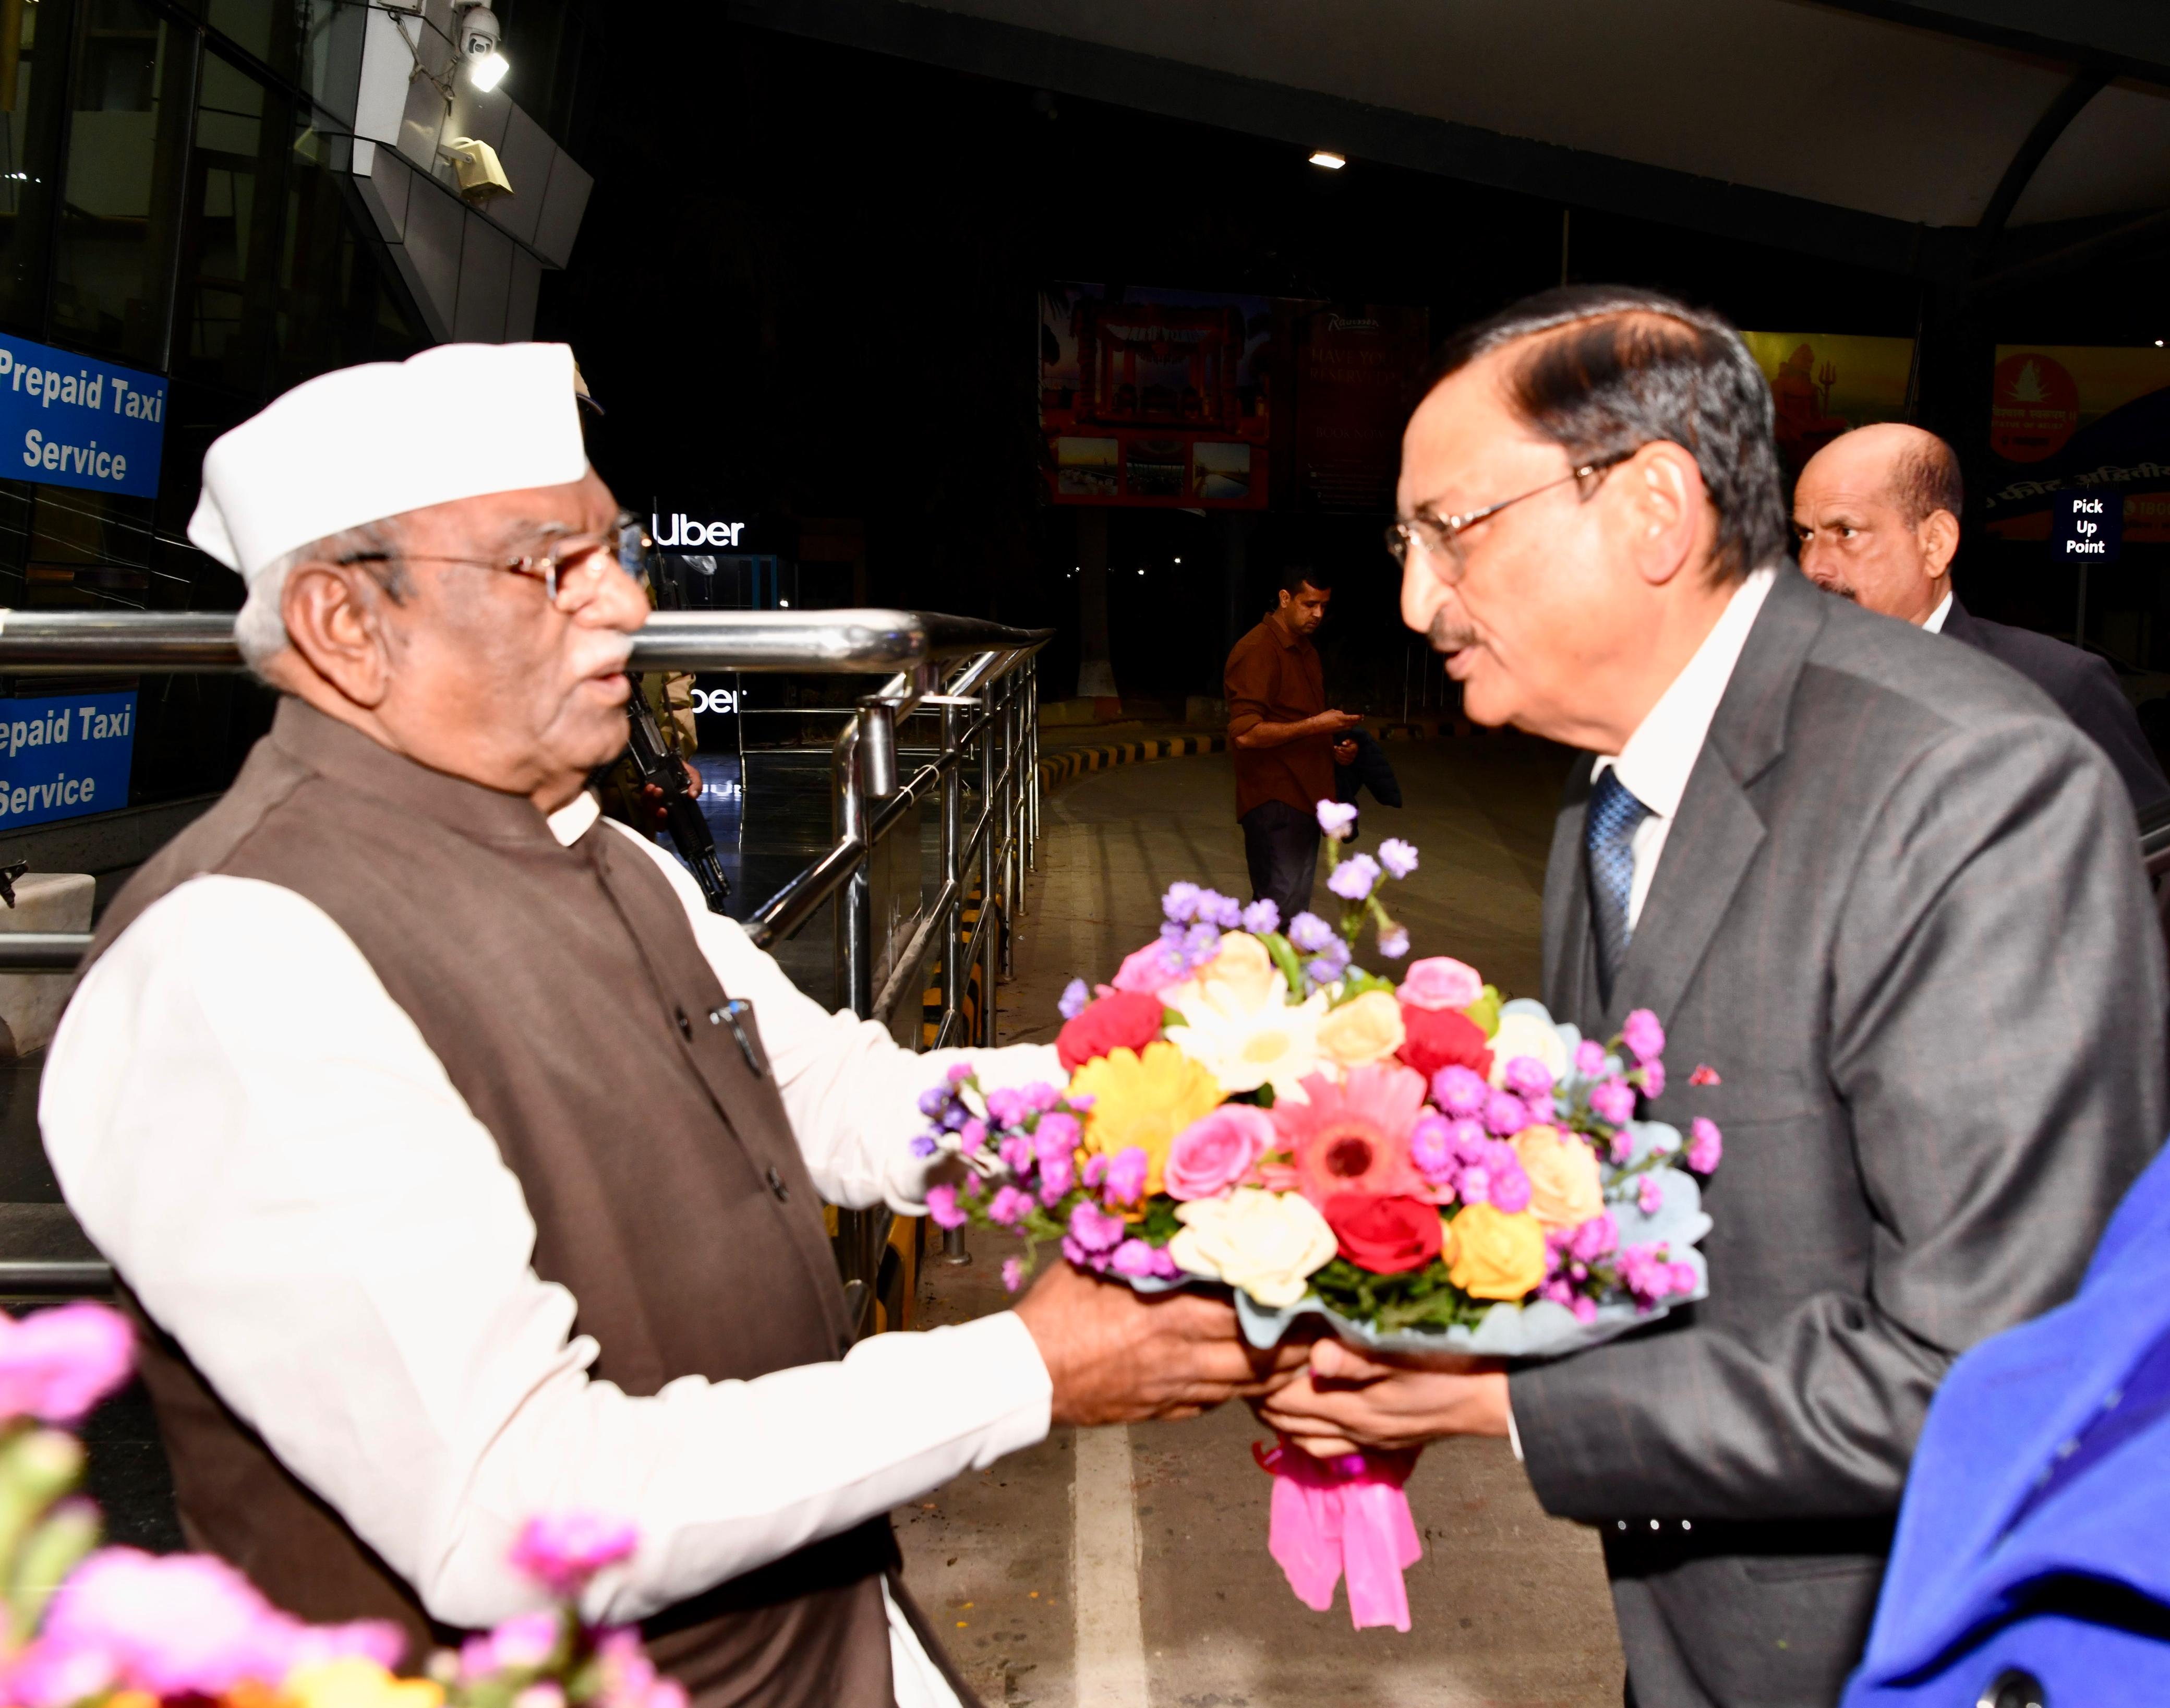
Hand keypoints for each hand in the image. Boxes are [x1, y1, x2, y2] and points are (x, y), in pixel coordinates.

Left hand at [637, 760, 702, 831]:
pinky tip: (650, 786)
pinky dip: (645, 793)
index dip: (662, 820)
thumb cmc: (684, 774)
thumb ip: (696, 786)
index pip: (666, 823)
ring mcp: (653, 802)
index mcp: (674, 811)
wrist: (673, 762)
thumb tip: (693, 795)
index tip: (664, 810)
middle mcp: (662, 809)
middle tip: (659, 793)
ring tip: (655, 787)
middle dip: (654, 808)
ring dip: (649, 799)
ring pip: (647, 808)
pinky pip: (643, 798)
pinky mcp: (646, 795)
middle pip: (653, 817)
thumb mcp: (693, 778)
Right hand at [1014, 1261, 1312, 1426]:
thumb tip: (1178, 1207)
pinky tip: (1253, 1374)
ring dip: (1283, 1369)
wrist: (1029, 1375)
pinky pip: (1223, 1401)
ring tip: (1306, 1350)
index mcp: (1176, 1313)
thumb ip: (1148, 1240)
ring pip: (1252, 1384)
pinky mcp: (1171, 1411)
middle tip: (1326, 1322)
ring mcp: (1181, 1390)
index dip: (1291, 1301)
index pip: (1254, 1308)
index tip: (1315, 1286)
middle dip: (1303, 1341)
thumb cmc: (1060, 1308)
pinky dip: (1245, 1388)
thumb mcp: (1103, 1259)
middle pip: (1267, 1355)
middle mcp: (1188, 1355)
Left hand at [1256, 1338, 1509, 1456]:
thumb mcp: (1404, 1354)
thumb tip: (1315, 1358)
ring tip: (1263, 1391)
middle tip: (1243, 1368)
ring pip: (1305, 1439)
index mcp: (1353, 1408)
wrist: (1491, 1397)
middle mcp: (1353, 1431)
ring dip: (1280, 1418)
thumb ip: (1356, 1358)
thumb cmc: (1448, 1365)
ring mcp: (1367, 1441)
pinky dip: (1306, 1434)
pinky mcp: (1382, 1443)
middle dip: (1260, 1396)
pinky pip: (1329, 1448)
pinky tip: (1304, 1420)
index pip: (1285, 1397)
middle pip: (1288, 1421)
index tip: (1243, 1351)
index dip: (1260, 1376)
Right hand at [1313, 710, 1362, 736]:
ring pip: (1349, 727)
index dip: (1358, 717)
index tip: (1362, 715)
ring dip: (1353, 725)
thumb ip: (1339, 712)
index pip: (1353, 718)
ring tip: (1355, 722)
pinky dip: (1347, 727)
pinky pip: (1344, 729)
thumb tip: (1343, 714)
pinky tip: (1346, 725)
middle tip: (1361, 718)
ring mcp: (1340, 729)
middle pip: (1353, 724)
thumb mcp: (1332, 711)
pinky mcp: (1337, 732)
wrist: (1317, 726)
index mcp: (1341, 718)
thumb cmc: (1323, 717)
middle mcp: (1342, 724)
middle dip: (1358, 721)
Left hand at [1332, 738, 1358, 765]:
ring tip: (1334, 751)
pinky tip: (1335, 754)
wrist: (1352, 749)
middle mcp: (1353, 755)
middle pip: (1345, 755)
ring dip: (1337, 755)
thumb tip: (1343, 743)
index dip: (1343, 749)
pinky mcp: (1347, 763)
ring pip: (1343, 759)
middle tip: (1335, 747)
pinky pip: (1341, 762)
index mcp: (1354, 749)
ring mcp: (1351, 760)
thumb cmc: (1350, 744)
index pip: (1349, 750)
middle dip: (1338, 751)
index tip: (1338, 747)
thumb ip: (1347, 741)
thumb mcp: (1349, 741)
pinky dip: (1337, 759)